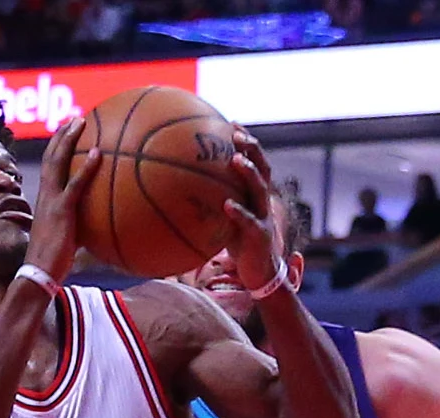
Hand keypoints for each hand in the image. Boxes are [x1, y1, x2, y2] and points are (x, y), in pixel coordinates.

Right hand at [22, 119, 102, 282]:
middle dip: (62, 136)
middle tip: (75, 119)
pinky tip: (99, 153)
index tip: (67, 133)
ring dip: (69, 139)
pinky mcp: (62, 211)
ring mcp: (52, 201)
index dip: (57, 149)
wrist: (38, 274)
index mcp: (46, 200)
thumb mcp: (67, 239)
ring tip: (81, 122)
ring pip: (57, 162)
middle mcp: (46, 195)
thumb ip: (80, 228)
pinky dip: (86, 167)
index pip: (49, 168)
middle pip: (51, 157)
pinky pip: (75, 184)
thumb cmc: (53, 262)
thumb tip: (99, 228)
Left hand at [220, 129, 285, 296]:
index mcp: (253, 195)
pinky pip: (249, 222)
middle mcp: (261, 202)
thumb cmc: (236, 244)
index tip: (232, 123)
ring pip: (260, 190)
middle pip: (262, 168)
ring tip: (235, 160)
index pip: (254, 162)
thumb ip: (209, 203)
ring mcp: (263, 218)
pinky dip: (239, 213)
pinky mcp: (260, 237)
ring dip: (248, 173)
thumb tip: (176, 190)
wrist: (258, 273)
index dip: (246, 142)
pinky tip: (226, 205)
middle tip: (237, 133)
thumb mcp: (223, 219)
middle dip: (252, 149)